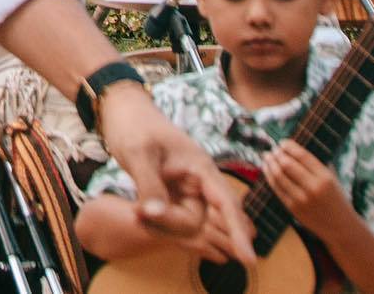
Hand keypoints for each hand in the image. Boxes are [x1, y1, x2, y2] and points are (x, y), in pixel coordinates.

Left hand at [99, 85, 255, 269]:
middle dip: (168, 224)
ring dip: (159, 226)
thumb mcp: (138, 153)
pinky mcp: (173, 197)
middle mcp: (198, 182)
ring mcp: (186, 191)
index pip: (226, 203)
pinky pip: (170, 222)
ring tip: (134, 210)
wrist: (124, 112)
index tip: (249, 260)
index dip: (238, 231)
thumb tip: (155, 215)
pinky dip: (154, 222)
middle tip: (137, 212)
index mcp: (201, 167)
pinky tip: (137, 212)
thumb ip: (149, 186)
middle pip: (196, 221)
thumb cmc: (134, 125)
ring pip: (182, 226)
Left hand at [262, 141, 352, 237]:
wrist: (341, 228)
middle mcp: (313, 188)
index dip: (289, 146)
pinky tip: (267, 169)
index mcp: (324, 177)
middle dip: (277, 154)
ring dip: (270, 163)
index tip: (282, 142)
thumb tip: (293, 147)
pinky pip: (277, 189)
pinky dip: (269, 177)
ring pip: (279, 176)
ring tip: (267, 156)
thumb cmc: (335, 197)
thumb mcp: (331, 178)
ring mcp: (302, 200)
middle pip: (287, 165)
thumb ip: (316, 163)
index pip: (301, 156)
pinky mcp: (294, 209)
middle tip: (274, 149)